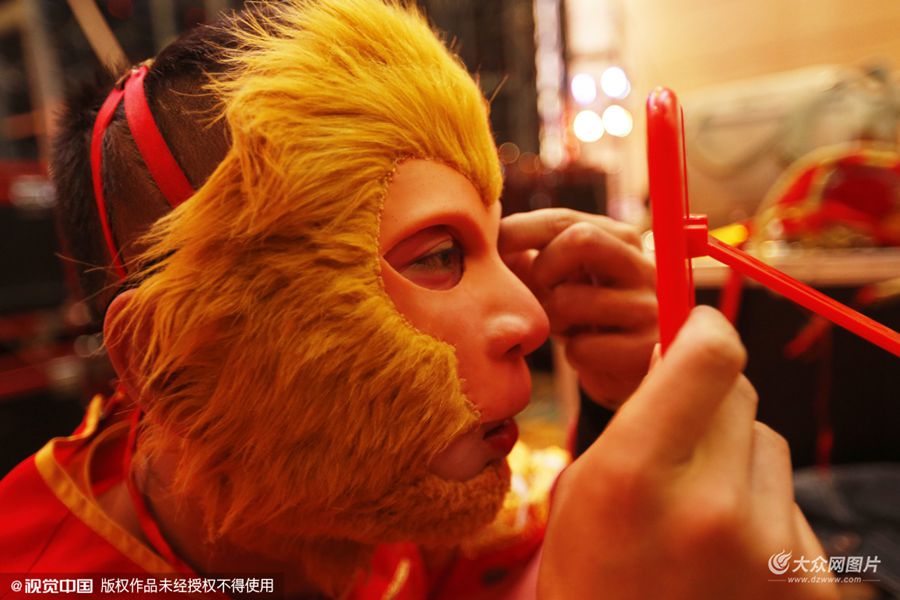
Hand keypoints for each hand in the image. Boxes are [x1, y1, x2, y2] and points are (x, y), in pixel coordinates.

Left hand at [499, 208, 657, 405]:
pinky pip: (582, 349)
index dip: (518, 232)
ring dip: (552, 320)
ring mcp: (649, 307)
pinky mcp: (646, 350)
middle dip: (543, 268)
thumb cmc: (588, 317)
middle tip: (541, 293)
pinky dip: (573, 354)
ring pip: (569, 300)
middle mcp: (643, 266)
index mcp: (621, 240)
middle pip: (581, 239)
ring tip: (566, 328)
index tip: (493, 249)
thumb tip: (488, 232)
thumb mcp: (565, 278)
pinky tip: (588, 354)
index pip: (563, 220)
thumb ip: (532, 253)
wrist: (632, 371)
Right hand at [537, 307, 836, 599]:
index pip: (709, 355)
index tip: (691, 331)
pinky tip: (727, 556)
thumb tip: (681, 353)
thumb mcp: (582, 491)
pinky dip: (762, 515)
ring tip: (699, 514)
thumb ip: (636, 419)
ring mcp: (769, 552)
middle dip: (710, 399)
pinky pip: (793, 507)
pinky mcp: (808, 586)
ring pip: (769, 448)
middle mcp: (711, 508)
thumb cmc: (589, 581)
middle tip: (681, 435)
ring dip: (737, 460)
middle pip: (740, 394)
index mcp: (635, 476)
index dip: (701, 328)